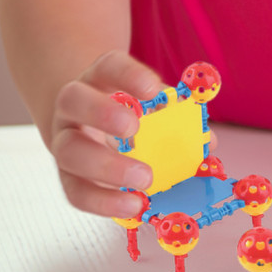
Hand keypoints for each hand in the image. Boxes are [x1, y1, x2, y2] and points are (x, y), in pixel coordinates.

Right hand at [49, 50, 165, 217]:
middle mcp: (74, 105)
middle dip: (103, 114)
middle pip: (73, 100)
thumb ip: (176, 116)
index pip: (110, 65)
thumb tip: (207, 141)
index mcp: (100, 77)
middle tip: (134, 129)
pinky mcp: (66, 174)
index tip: (153, 90)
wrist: (88, 124)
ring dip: (107, 168)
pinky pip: (75, 191)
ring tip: (144, 179)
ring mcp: (64, 139)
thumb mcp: (151, 104)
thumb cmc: (129, 110)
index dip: (130, 75)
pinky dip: (104, 202)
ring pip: (68, 151)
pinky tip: (133, 205)